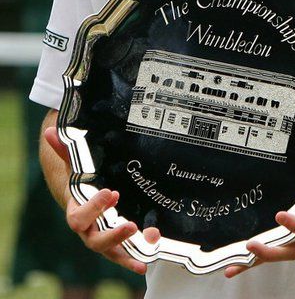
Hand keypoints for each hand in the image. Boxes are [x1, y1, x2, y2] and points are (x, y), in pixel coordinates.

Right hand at [43, 127, 159, 273]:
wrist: (87, 200)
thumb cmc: (83, 182)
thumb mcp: (77, 166)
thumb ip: (67, 150)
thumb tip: (51, 129)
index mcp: (77, 212)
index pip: (79, 217)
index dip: (94, 208)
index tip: (112, 192)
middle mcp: (89, 230)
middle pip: (95, 241)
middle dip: (112, 235)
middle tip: (130, 223)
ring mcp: (104, 239)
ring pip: (112, 252)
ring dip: (127, 250)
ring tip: (147, 243)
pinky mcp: (119, 244)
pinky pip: (126, 255)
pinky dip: (136, 258)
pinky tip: (149, 257)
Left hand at [224, 157, 294, 277]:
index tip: (280, 215)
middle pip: (292, 249)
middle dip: (270, 251)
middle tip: (250, 246)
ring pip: (280, 253)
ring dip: (256, 261)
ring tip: (232, 267)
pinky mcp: (291, 235)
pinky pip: (275, 248)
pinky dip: (255, 259)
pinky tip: (236, 263)